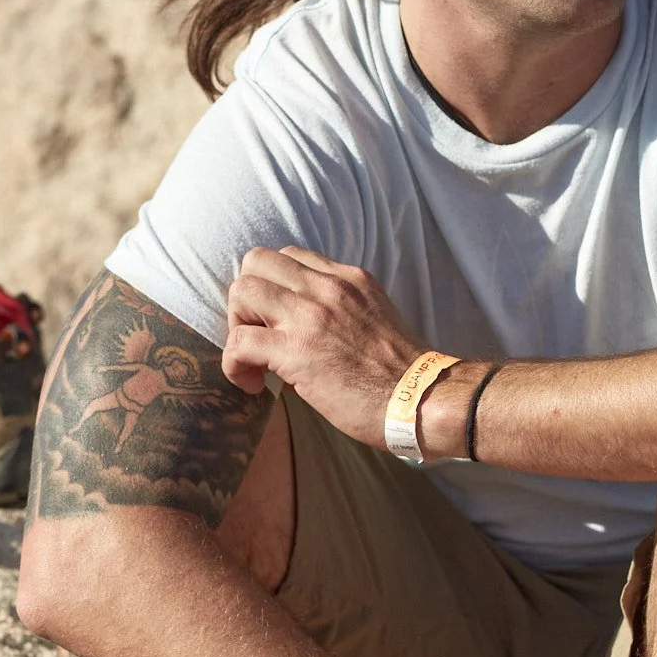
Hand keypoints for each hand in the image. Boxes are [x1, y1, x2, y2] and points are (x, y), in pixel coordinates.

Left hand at [224, 247, 431, 447]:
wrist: (423, 399)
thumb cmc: (399, 372)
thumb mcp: (374, 315)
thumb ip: (339, 309)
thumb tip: (297, 330)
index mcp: (347, 278)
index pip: (288, 257)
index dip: (272, 287)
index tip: (277, 322)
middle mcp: (328, 287)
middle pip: (255, 261)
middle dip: (246, 301)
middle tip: (257, 336)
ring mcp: (311, 315)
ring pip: (241, 292)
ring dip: (236, 327)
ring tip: (253, 359)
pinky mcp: (297, 350)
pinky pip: (238, 342)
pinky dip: (234, 364)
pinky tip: (252, 384)